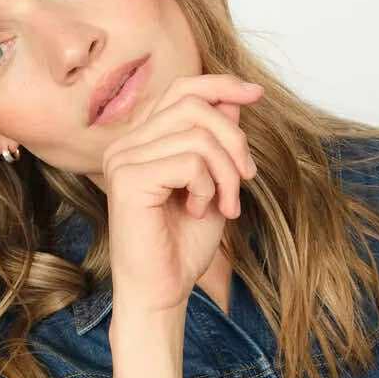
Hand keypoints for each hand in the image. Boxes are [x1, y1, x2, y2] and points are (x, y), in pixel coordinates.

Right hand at [101, 73, 263, 316]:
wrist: (162, 291)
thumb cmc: (183, 246)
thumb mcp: (213, 184)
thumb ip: (218, 142)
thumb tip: (233, 101)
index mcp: (141, 142)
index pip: (181, 90)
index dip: (220, 86)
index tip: (256, 95)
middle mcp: (126, 146)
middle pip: (194, 107)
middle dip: (234, 140)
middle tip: (247, 178)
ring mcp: (123, 160)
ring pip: (197, 136)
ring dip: (226, 172)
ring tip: (225, 204)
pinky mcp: (128, 180)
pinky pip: (189, 162)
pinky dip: (208, 187)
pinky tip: (198, 211)